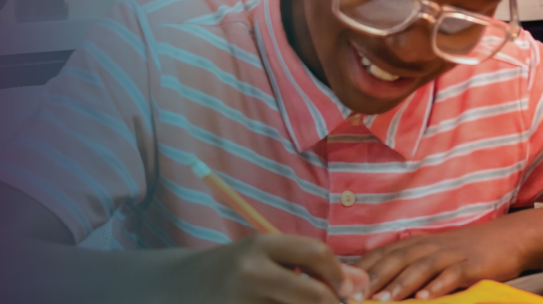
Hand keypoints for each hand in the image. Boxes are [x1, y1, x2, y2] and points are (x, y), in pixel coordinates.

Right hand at [168, 233, 350, 303]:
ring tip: (299, 303)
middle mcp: (250, 272)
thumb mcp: (269, 258)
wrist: (179, 287)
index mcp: (260, 245)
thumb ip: (313, 267)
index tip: (345, 290)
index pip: (315, 253)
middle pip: (312, 294)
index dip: (339, 274)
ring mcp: (240, 302)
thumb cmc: (235, 270)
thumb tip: (363, 284)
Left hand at [358, 223, 525, 300]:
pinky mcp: (471, 266)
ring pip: (420, 268)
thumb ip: (407, 265)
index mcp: (416, 244)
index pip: (382, 254)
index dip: (361, 269)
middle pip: (396, 260)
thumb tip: (376, 284)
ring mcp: (450, 255)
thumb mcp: (433, 253)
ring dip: (399, 285)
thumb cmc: (465, 251)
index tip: (341, 285)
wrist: (509, 238)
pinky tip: (425, 298)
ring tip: (383, 301)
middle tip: (353, 297)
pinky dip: (437, 286)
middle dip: (373, 279)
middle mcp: (429, 246)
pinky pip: (452, 276)